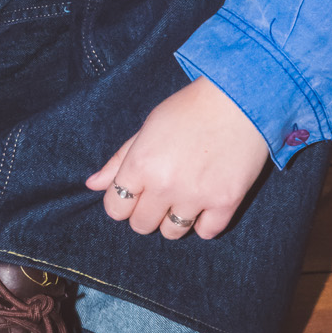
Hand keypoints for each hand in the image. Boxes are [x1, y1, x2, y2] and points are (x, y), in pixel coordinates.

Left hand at [85, 76, 269, 241]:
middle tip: (162, 192)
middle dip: (147, 212)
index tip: (135, 192)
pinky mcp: (226, 201)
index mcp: (141, 163)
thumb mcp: (147, 128)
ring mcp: (196, 196)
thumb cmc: (189, 109)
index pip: (115, 208)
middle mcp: (165, 184)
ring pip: (172, 232)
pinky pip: (206, 233)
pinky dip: (205, 223)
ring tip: (184, 196)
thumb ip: (119, 160)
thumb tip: (92, 185)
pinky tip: (206, 202)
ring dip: (174, 219)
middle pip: (141, 225)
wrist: (239, 99)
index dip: (122, 201)